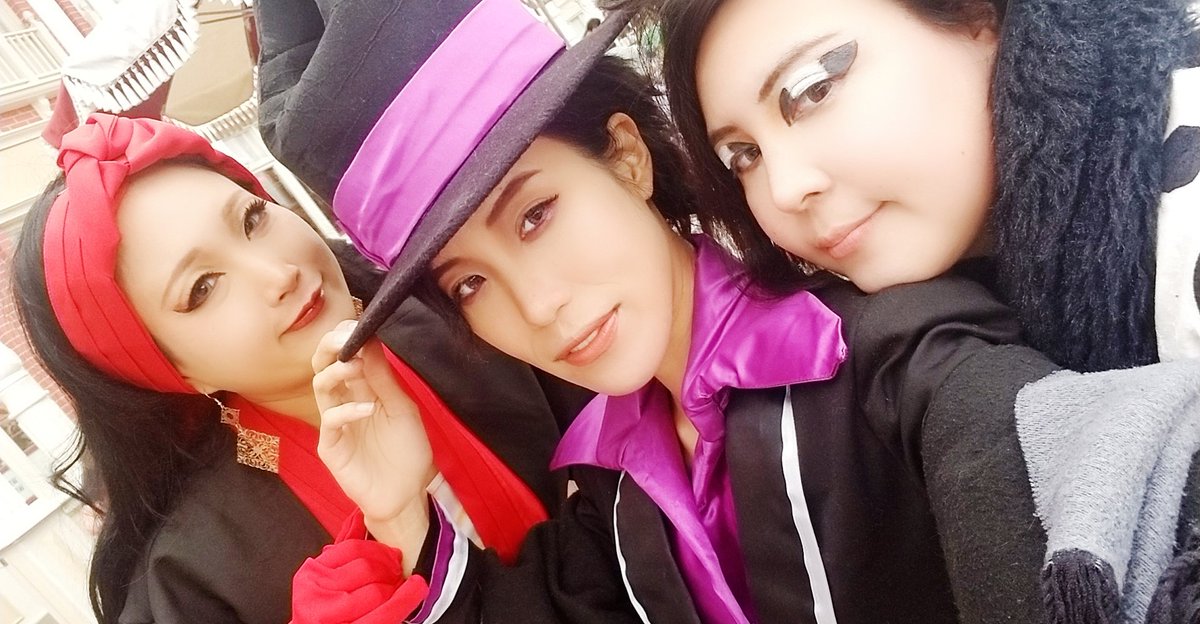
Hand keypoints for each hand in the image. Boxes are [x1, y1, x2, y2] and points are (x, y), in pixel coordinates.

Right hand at [313, 321, 432, 567]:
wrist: (408, 493)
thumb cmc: (406, 451)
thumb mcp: (402, 407)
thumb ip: (384, 378)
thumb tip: (370, 341)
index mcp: (362, 388)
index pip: (344, 355)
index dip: (347, 338)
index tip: (359, 324)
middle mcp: (343, 401)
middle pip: (323, 365)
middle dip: (331, 346)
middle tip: (345, 336)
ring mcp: (335, 424)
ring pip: (321, 388)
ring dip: (337, 372)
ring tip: (356, 366)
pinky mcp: (331, 447)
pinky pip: (330, 421)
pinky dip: (347, 410)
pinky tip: (367, 408)